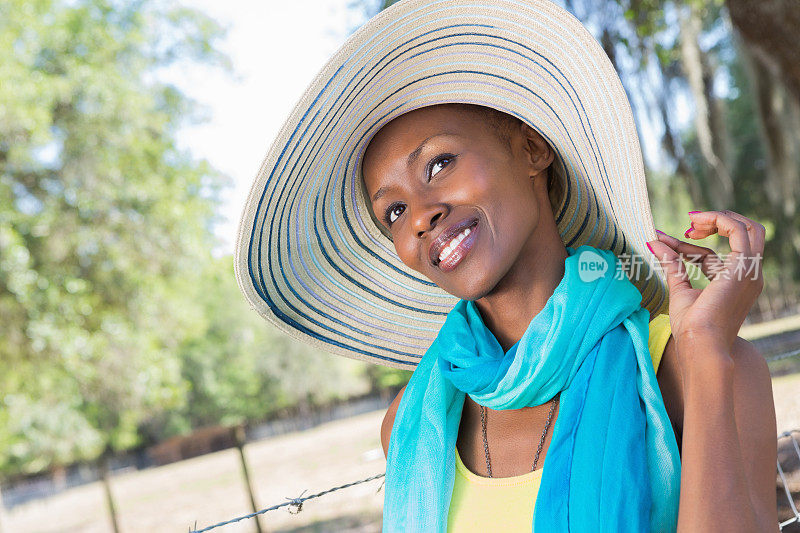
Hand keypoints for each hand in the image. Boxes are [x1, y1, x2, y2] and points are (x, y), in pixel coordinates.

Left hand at [647, 210, 764, 358]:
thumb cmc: (692, 327)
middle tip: (688, 224)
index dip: (684, 245)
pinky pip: (737, 230)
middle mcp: (747, 275)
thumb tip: (654, 242)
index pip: (710, 255)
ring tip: (690, 222)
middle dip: (716, 222)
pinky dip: (717, 219)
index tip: (660, 240)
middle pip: (743, 234)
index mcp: (733, 284)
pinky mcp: (743, 267)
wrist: (701, 344)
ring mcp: (749, 271)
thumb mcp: (679, 289)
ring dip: (717, 218)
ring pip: (747, 227)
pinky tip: (693, 223)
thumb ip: (672, 265)